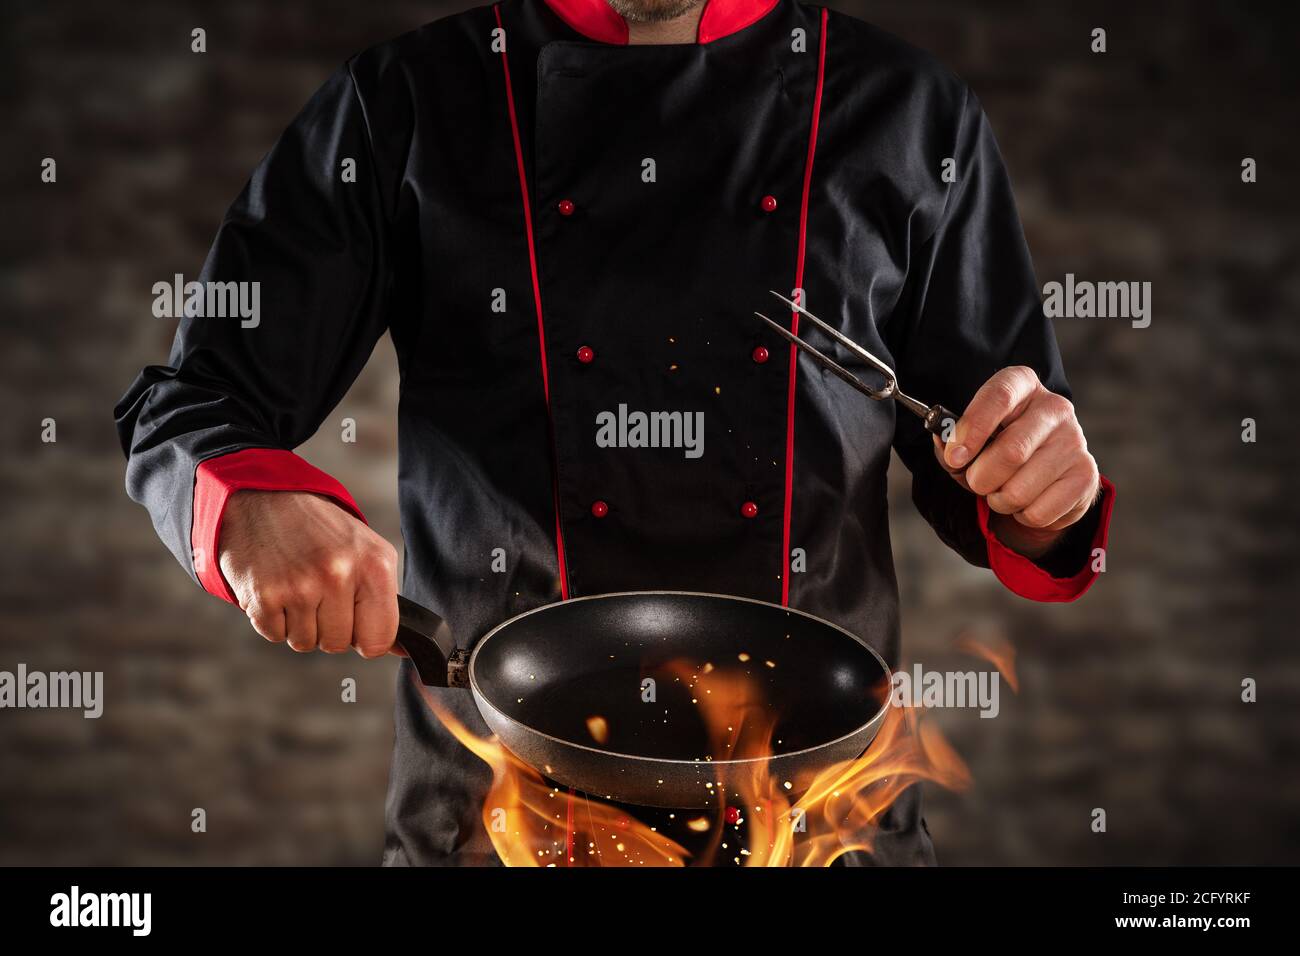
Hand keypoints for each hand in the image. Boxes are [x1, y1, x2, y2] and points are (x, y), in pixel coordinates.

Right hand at [218, 490, 400, 656]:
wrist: (264, 499)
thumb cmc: (321, 530)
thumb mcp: (367, 551)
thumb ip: (385, 600)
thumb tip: (404, 649)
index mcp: (374, 565)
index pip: (379, 639)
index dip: (366, 635)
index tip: (356, 619)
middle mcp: (338, 574)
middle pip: (338, 644)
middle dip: (328, 626)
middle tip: (318, 591)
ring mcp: (299, 586)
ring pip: (305, 643)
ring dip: (300, 623)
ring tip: (296, 585)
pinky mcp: (263, 595)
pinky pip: (275, 636)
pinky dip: (273, 619)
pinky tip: (276, 588)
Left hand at [933, 366, 1099, 558]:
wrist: (1040, 477)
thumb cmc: (995, 451)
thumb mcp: (968, 440)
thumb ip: (951, 441)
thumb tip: (948, 446)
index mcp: (1022, 385)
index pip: (999, 395)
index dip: (973, 428)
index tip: (955, 456)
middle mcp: (1054, 407)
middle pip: (1011, 451)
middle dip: (981, 478)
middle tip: (977, 482)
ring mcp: (1075, 440)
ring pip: (1021, 489)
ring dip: (999, 501)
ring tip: (1003, 492)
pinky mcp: (1086, 475)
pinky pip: (1039, 512)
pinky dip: (1022, 516)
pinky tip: (1027, 501)